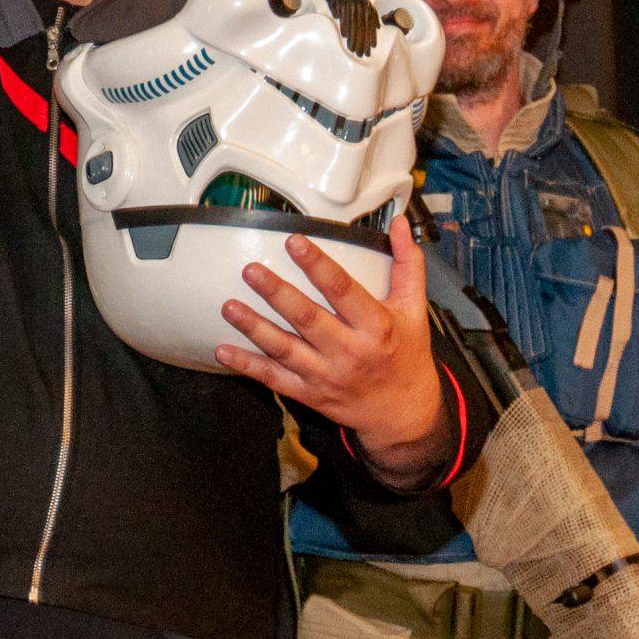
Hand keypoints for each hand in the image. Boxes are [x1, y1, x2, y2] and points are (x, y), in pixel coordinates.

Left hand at [215, 216, 447, 479]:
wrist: (404, 414)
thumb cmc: (407, 355)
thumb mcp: (415, 309)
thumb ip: (407, 264)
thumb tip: (399, 223)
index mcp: (376, 326)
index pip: (343, 291)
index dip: (318, 266)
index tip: (294, 242)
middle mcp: (350, 351)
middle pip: (308, 319)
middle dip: (277, 294)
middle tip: (251, 271)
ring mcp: (327, 375)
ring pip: (285, 349)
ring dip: (254, 328)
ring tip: (229, 307)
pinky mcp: (310, 394)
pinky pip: (275, 379)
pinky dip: (248, 365)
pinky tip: (224, 350)